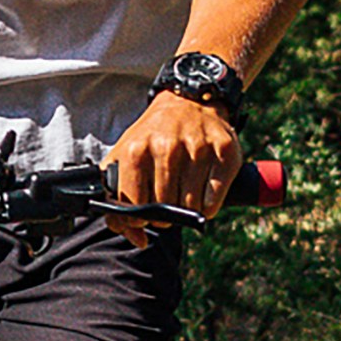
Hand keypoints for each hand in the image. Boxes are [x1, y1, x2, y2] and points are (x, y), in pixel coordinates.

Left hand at [108, 91, 241, 222]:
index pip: (135, 206)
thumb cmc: (153, 136)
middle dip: (164, 215)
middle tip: (166, 201)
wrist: (187, 101)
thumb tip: (137, 239)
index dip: (138, 218)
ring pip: (191, 208)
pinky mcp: (224, 151)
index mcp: (136, 151)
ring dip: (187, 210)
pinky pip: (214, 200)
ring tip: (183, 193)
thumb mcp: (124, 157)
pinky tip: (202, 192)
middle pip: (165, 210)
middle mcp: (167, 148)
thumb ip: (116, 200)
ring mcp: (198, 148)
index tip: (143, 213)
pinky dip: (208, 206)